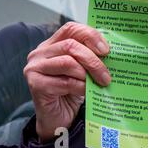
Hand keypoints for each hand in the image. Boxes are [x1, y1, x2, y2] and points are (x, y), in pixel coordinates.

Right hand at [24, 22, 110, 142]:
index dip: (90, 35)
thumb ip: (91, 56)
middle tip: (107, 74)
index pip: (71, 29)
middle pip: (71, 46)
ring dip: (88, 73)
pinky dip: (81, 86)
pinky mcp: (36, 84)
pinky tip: (88, 92)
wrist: (59, 118)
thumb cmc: (72, 90)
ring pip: (67, 62)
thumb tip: (113, 51)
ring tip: (100, 83)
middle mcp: (41, 52)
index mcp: (53, 44)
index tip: (106, 50)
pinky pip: (65, 82)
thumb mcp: (83, 69)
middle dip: (93, 60)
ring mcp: (35, 68)